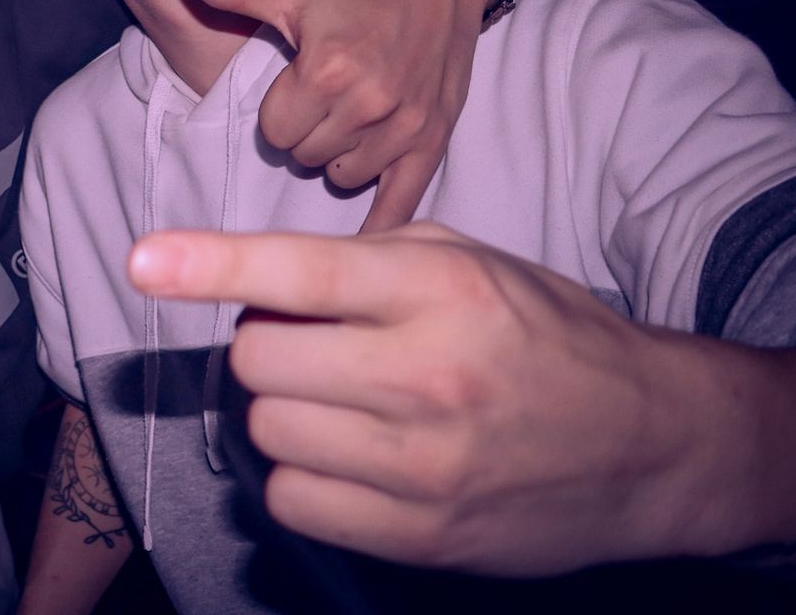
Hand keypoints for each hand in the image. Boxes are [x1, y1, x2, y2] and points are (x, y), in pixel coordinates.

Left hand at [127, 225, 718, 575]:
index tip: (143, 261)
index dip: (210, 264)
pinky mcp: (421, 536)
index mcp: (440, 289)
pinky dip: (303, 478)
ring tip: (346, 402)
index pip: (300, 271)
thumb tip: (250, 280)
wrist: (652, 444)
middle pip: (257, 358)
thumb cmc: (543, 334)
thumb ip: (360, 259)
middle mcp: (428, 374)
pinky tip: (353, 457)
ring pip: (268, 429)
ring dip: (287, 410)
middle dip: (269, 345)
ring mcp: (425, 465)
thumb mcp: (468, 261)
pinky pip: (292, 501)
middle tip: (318, 345)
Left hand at [178, 0, 489, 229]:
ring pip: (343, 178)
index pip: (274, 132)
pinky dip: (382, 223)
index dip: (279, 114)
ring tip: (351, 124)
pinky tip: (368, 245)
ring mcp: (402, 127)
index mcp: (324, 70)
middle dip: (307, 135)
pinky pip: (400, 204)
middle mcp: (365, 103)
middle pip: (305, 157)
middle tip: (324, 104)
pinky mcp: (432, 142)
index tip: (295, 92)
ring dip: (339, 160)